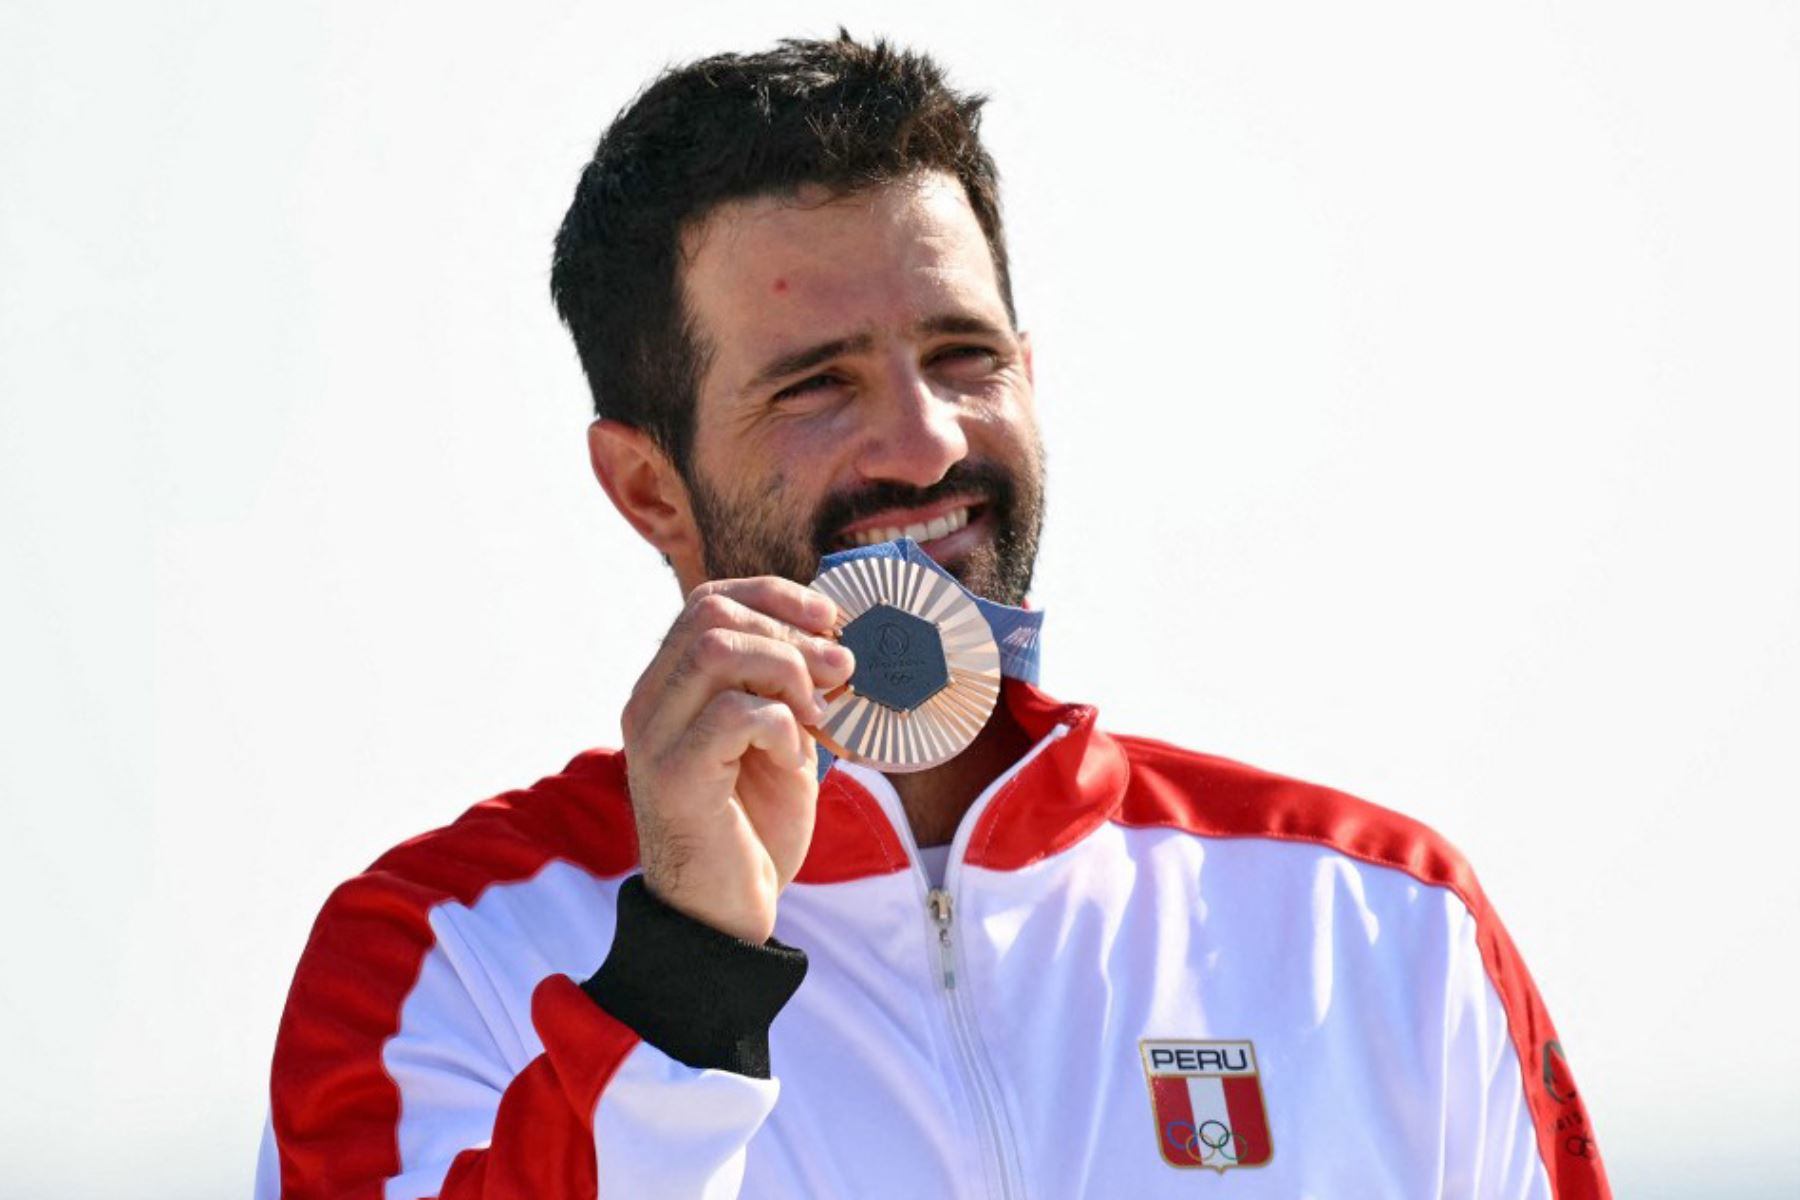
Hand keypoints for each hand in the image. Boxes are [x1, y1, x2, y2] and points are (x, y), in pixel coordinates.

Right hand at [620, 577, 853, 942]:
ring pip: (716, 652)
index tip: (829, 617)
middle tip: (838, 671)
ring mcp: (655, 739)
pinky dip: (781, 726)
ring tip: (815, 716)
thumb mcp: (780, 741)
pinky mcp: (674, 777)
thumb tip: (836, 639)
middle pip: (712, 615)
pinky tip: (794, 760)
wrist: (726, 914)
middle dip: (789, 632)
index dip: (774, 595)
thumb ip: (789, 690)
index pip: (708, 602)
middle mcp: (650, 704)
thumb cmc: (754, 827)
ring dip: (784, 672)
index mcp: (669, 687)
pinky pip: (733, 714)